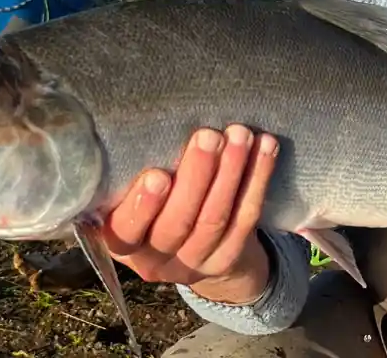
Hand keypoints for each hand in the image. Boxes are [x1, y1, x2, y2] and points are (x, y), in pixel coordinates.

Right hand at [100, 125, 279, 304]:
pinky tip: (265, 148)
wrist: (192, 251)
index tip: (158, 175)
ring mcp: (194, 263)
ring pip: (215, 219)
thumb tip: (137, 125)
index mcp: (121, 242)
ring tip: (239, 135)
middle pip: (178, 223)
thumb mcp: (130, 197)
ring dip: (230, 172)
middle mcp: (155, 258)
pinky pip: (245, 217)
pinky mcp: (227, 257)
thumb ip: (130, 175)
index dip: (143, 205)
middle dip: (196, 176)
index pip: (126, 230)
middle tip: (208, 136)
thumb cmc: (153, 205)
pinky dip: (257, 180)